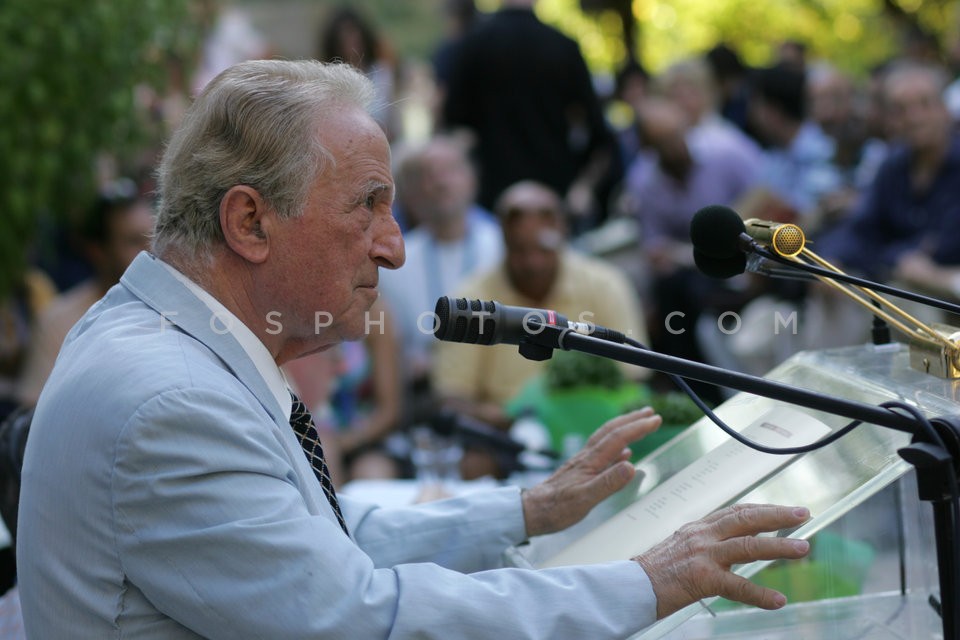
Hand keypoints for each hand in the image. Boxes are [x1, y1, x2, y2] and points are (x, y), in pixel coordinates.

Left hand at [521, 408, 660, 536]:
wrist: (532, 511)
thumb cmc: (556, 508)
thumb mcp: (584, 499)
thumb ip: (608, 483)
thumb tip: (631, 465)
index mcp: (590, 461)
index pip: (618, 438)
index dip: (638, 427)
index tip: (655, 419)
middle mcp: (587, 457)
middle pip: (612, 431)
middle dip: (632, 420)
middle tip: (650, 412)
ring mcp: (583, 462)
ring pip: (606, 438)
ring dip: (624, 428)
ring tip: (638, 424)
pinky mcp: (580, 470)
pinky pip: (602, 453)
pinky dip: (617, 448)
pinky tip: (623, 455)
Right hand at [634, 503, 810, 617]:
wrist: (629, 586)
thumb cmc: (652, 572)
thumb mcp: (679, 548)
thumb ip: (703, 544)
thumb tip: (728, 546)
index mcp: (697, 528)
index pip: (735, 511)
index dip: (762, 509)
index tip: (782, 510)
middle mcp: (702, 535)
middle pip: (746, 519)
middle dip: (777, 515)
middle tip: (802, 514)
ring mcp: (702, 555)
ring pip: (748, 546)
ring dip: (779, 546)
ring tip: (802, 548)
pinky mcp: (701, 578)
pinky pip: (737, 586)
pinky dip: (760, 594)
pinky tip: (777, 599)